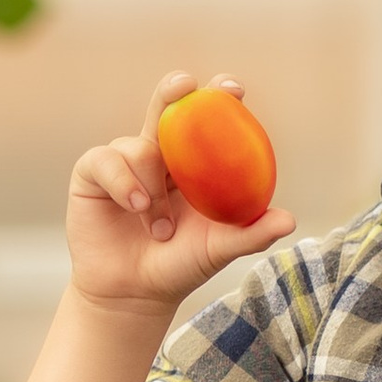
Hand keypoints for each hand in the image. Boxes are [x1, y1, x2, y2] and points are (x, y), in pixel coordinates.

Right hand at [66, 70, 290, 321]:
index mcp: (195, 161)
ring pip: (140, 145)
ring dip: (154, 187)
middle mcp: (161, 152)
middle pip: (167, 104)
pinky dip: (123, 182)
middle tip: (185, 86)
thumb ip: (250, 233)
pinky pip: (106, 160)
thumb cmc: (179, 265)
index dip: (219, 96)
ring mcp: (125, 160)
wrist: (133, 294)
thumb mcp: (218, 249)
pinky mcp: (92, 173)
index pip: (208, 118)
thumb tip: (289, 221)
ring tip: (160, 229)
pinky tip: (136, 207)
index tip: (233, 90)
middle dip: (174, 89)